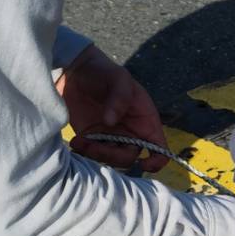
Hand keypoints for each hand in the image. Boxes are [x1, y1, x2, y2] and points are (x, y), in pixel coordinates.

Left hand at [57, 44, 167, 172]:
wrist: (75, 71)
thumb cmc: (104, 72)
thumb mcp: (118, 78)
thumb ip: (120, 98)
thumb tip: (111, 123)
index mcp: (145, 121)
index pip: (159, 148)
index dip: (157, 161)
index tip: (144, 164)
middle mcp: (131, 133)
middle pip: (129, 158)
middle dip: (112, 156)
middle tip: (92, 146)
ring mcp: (110, 138)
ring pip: (109, 159)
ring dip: (95, 155)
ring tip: (79, 141)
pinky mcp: (91, 139)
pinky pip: (92, 154)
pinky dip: (84, 152)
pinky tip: (76, 141)